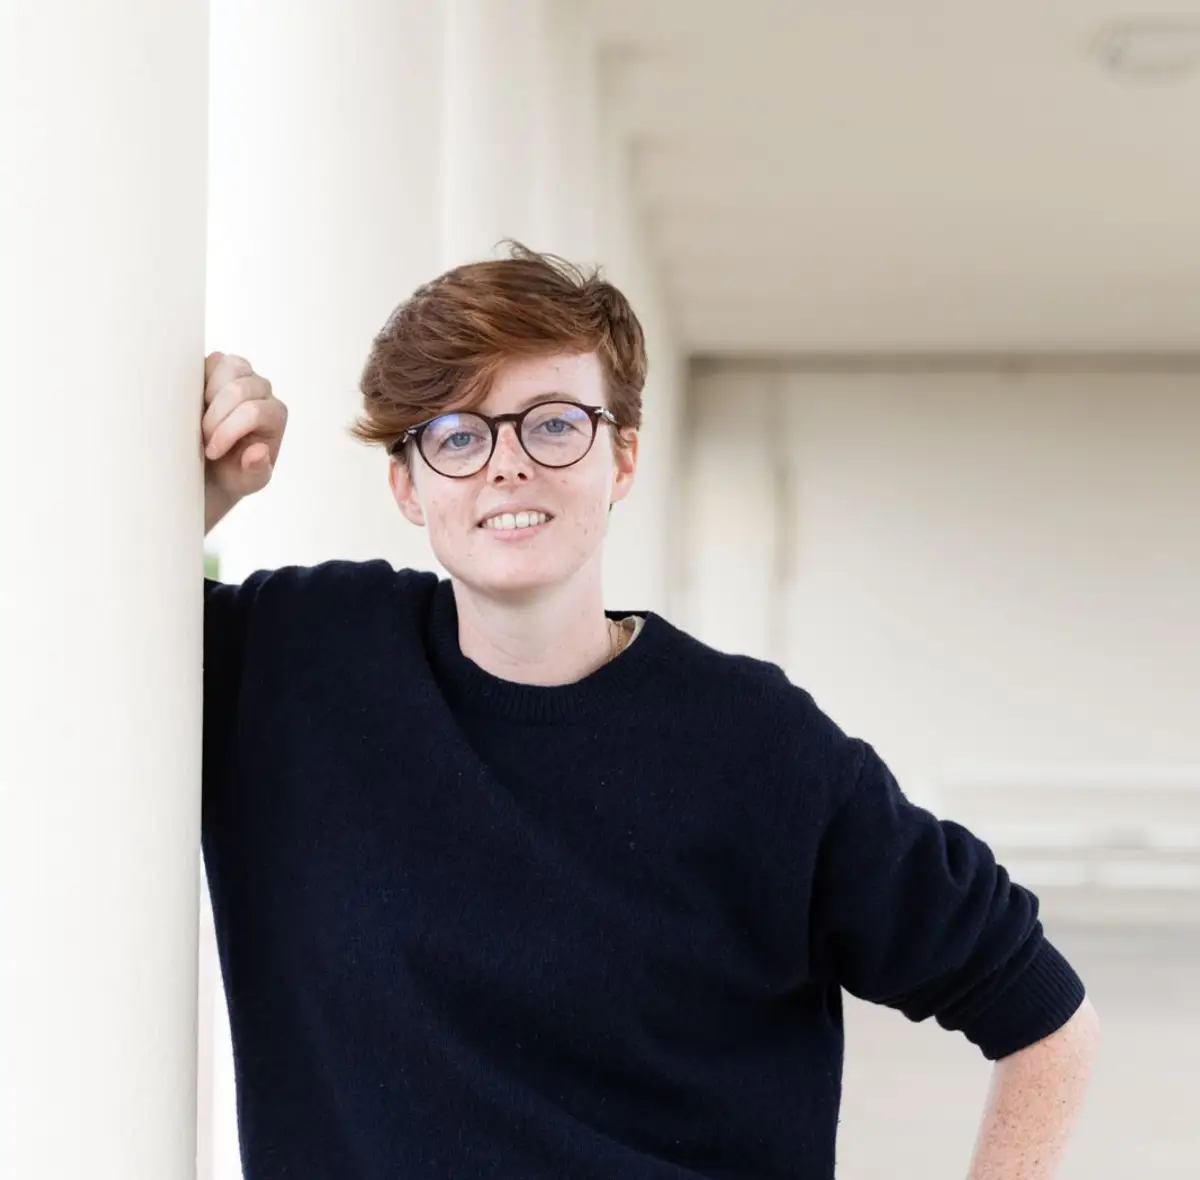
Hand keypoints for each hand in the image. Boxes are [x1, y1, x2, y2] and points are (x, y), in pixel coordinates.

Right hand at [203, 352, 286, 502]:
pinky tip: (193, 402)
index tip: (212, 452)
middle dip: (214, 416)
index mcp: (275, 415)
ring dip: (208, 393)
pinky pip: (211, 359)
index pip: (253, 412)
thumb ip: (256, 472)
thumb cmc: (233, 471)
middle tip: (202, 439)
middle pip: (239, 389)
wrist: (214, 463)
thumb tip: (259, 452)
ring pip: (228, 366)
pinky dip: (199, 377)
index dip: (227, 431)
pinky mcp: (220, 367)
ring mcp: (243, 375)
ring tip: (199, 418)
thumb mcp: (246, 482)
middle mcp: (263, 391)